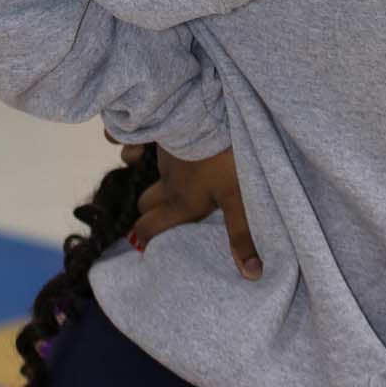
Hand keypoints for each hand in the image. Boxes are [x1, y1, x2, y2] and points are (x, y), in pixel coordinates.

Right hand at [104, 132, 260, 278]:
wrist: (209, 112)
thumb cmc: (225, 159)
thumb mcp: (238, 198)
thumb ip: (242, 234)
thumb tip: (251, 274)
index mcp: (180, 202)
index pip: (151, 228)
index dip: (146, 237)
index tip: (145, 243)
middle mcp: (166, 181)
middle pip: (146, 201)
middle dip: (148, 208)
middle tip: (155, 211)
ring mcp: (160, 155)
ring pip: (145, 171)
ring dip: (145, 172)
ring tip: (155, 172)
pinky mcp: (160, 129)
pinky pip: (134, 138)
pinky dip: (133, 141)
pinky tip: (142, 139)